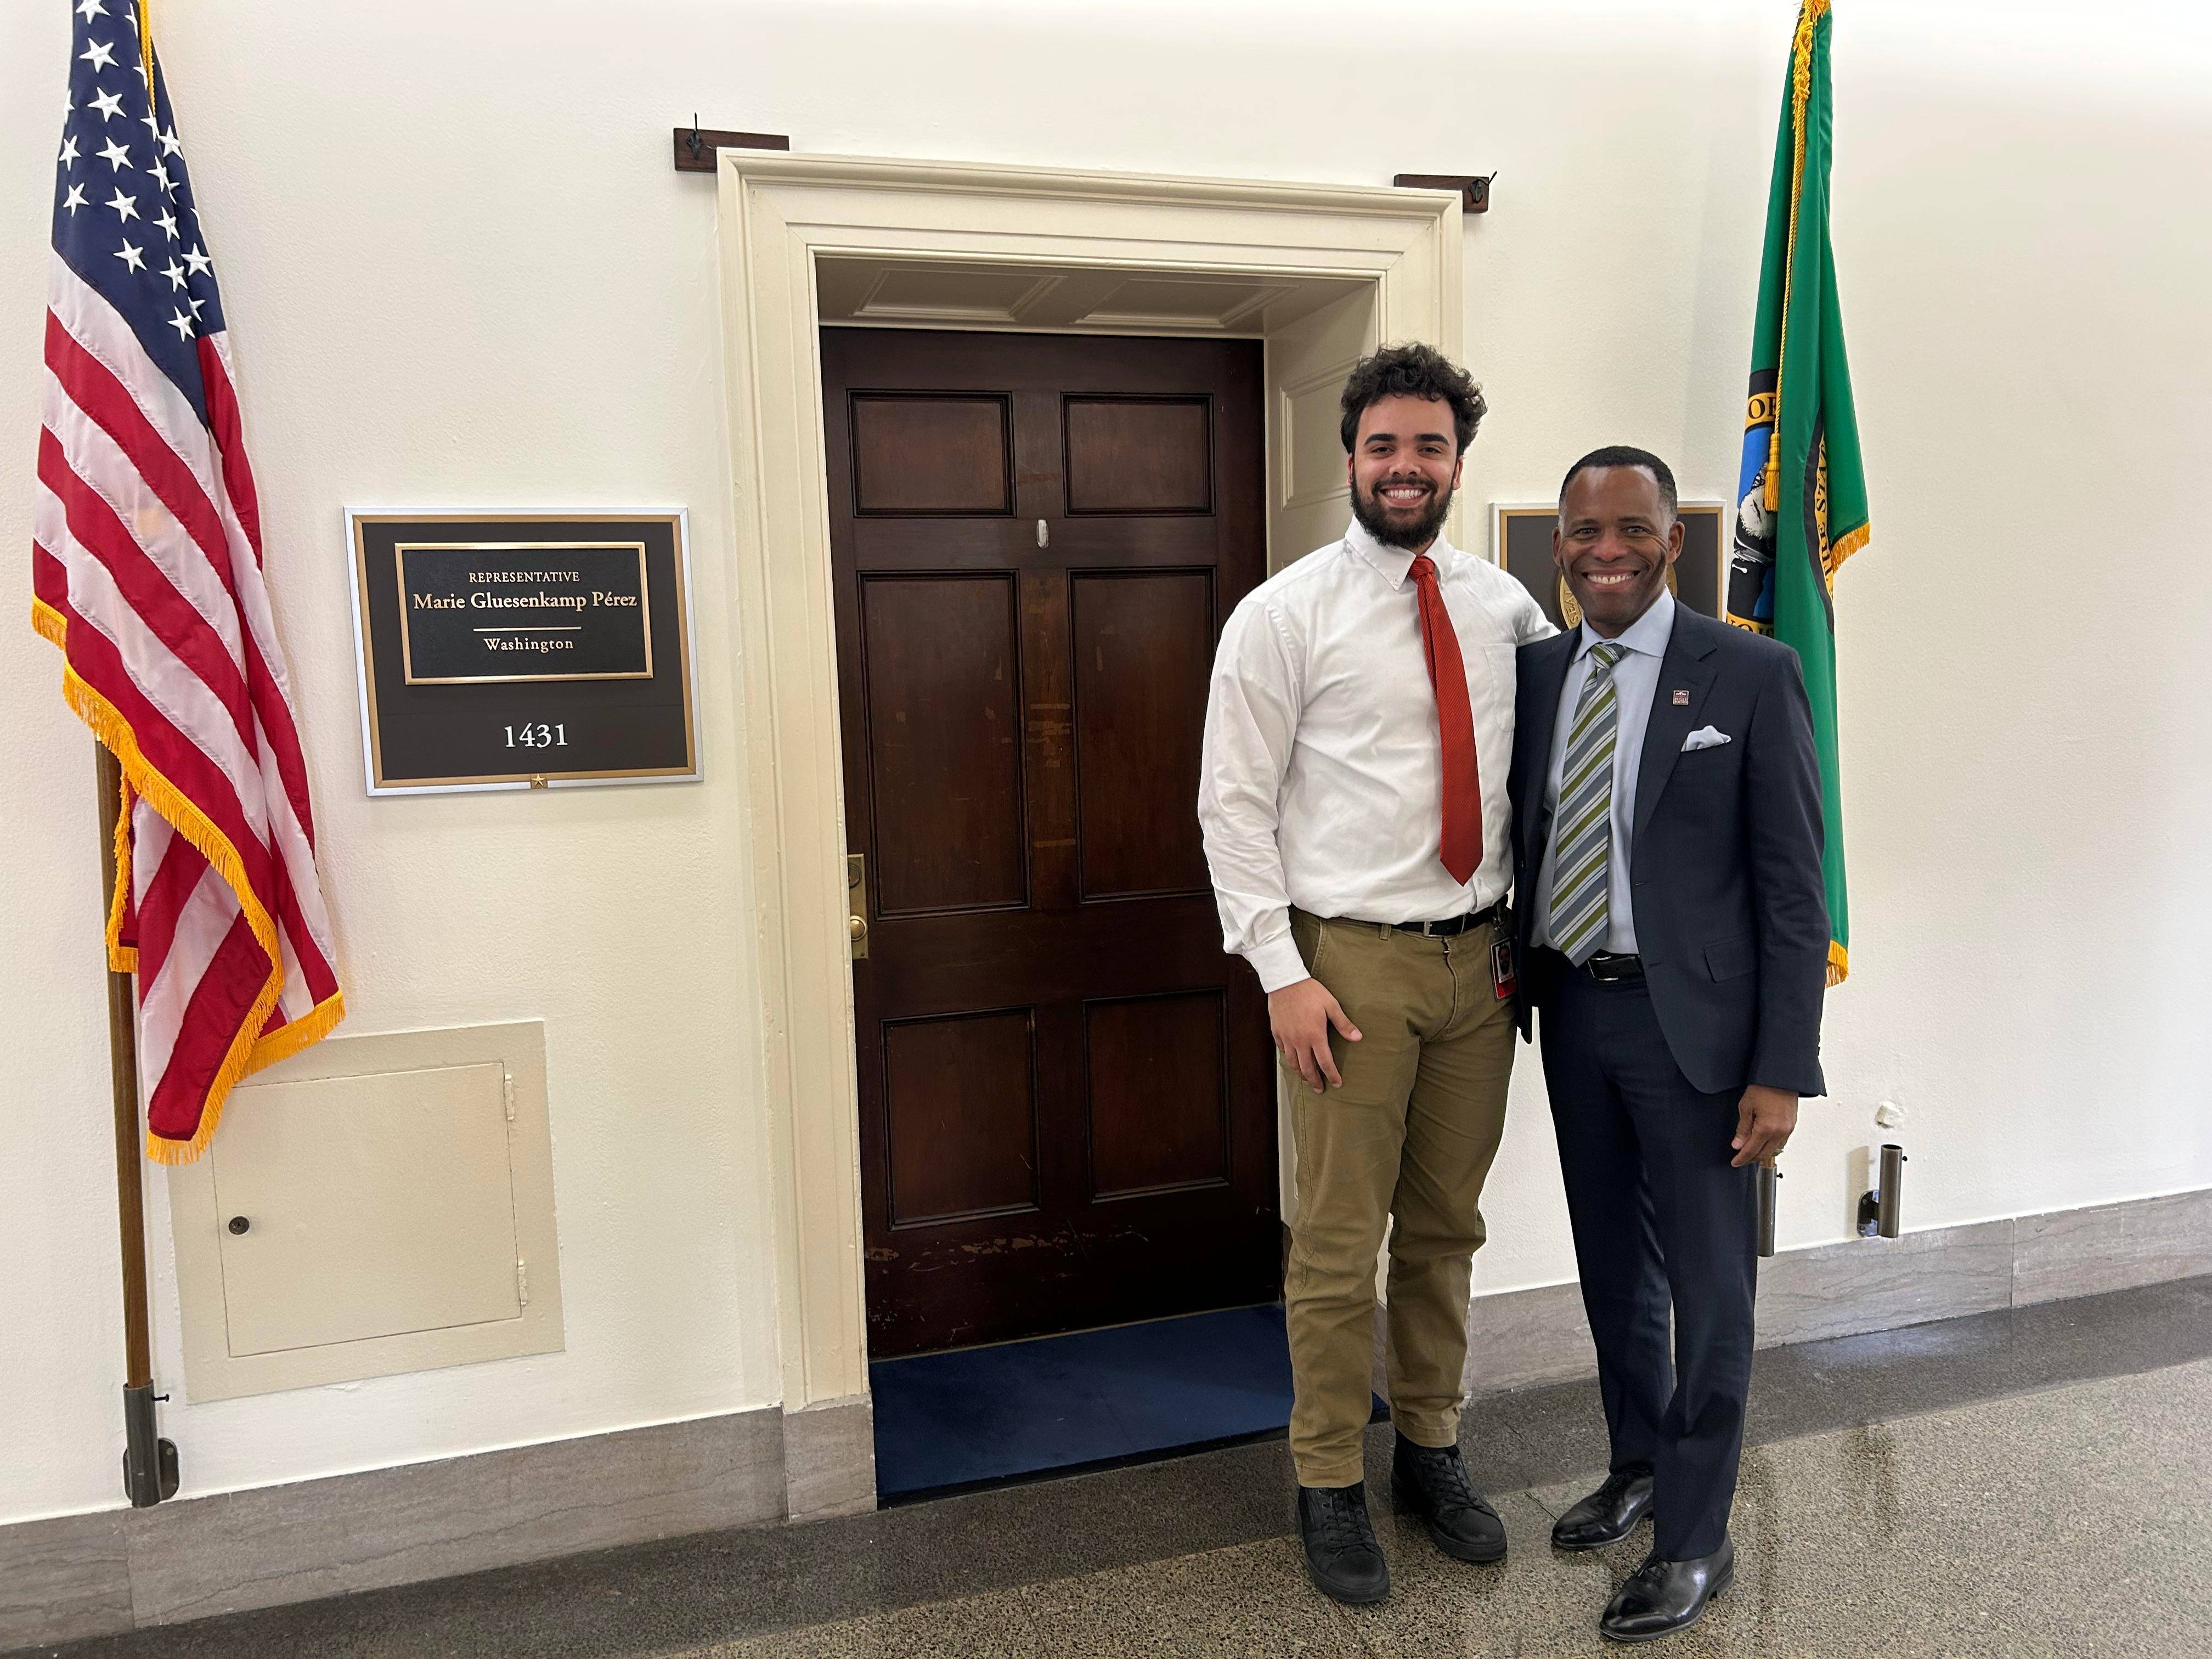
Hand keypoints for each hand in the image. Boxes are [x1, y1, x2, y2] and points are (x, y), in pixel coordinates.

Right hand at [1268, 976, 1360, 1091]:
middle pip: (1307, 1068)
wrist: (1285, 981)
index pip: (1325, 1063)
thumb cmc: (1310, 992)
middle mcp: (1299, 1040)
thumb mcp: (1331, 1005)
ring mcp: (1287, 1038)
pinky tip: (1293, 1060)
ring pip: (1293, 1063)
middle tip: (1320, 1090)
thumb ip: (1343, 1024)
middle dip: (1315, 1081)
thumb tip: (1358, 1038)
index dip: (1332, 1075)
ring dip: (1301, 1074)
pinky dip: (1289, 1059)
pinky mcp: (1277, 1032)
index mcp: (1315, 1035)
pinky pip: (1283, 1051)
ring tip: (1306, 1080)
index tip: (1337, 1084)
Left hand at [1731, 1085, 1797, 1167]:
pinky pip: (1781, 1142)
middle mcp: (1779, 1132)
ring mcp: (1788, 1129)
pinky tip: (1764, 1143)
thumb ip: (1742, 1128)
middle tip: (1741, 1159)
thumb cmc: (1763, 1087)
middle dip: (1751, 1159)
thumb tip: (1738, 1144)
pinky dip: (1771, 1146)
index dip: (1742, 1158)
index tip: (1735, 1162)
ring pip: (1774, 1150)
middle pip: (1763, 1154)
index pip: (1751, 1150)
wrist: (1781, 1077)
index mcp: (1766, 1128)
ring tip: (1750, 1151)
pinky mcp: (1792, 1125)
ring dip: (1762, 1153)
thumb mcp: (1746, 1107)